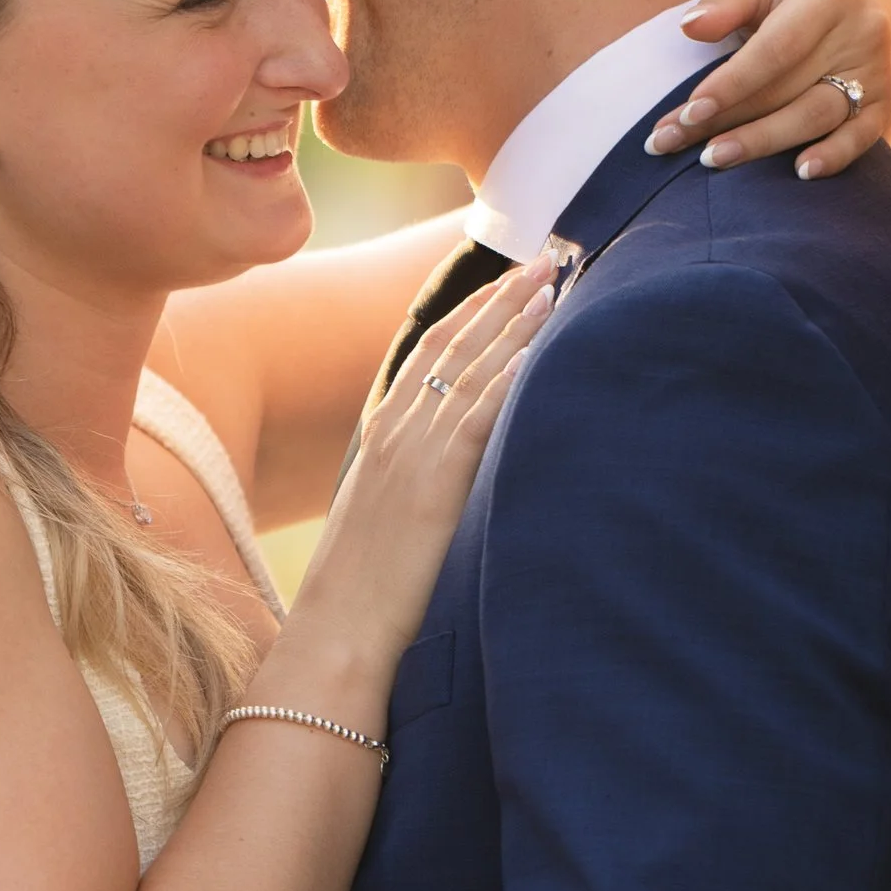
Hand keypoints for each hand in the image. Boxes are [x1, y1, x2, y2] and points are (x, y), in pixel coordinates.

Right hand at [293, 255, 550, 672]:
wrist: (337, 631)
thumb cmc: (359, 595)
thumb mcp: (381, 522)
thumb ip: (411, 486)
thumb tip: (444, 480)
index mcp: (381, 437)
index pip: (426, 352)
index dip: (468, 312)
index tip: (503, 282)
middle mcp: (396, 433)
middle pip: (454, 345)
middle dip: (500, 298)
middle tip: (544, 259)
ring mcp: (414, 454)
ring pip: (471, 367)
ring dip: (515, 322)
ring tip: (554, 283)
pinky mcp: (436, 483)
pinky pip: (479, 415)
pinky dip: (510, 376)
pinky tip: (539, 348)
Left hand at [647, 0, 890, 176]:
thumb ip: (727, 0)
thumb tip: (690, 28)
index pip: (776, 48)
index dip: (731, 83)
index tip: (688, 111)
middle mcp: (864, 32)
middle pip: (788, 88)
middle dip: (727, 120)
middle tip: (671, 143)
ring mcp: (881, 70)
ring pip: (818, 116)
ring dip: (764, 142)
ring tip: (713, 159)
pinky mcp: (890, 102)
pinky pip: (863, 137)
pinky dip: (833, 157)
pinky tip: (799, 173)